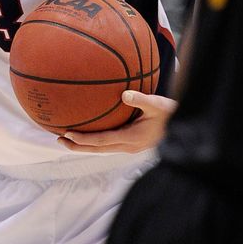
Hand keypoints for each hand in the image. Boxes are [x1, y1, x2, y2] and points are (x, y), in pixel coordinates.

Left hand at [57, 91, 176, 153]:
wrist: (184, 130)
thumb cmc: (171, 114)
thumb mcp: (158, 105)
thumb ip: (142, 99)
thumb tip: (125, 94)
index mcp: (132, 138)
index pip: (102, 141)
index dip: (84, 140)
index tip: (68, 134)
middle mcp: (128, 146)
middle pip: (97, 149)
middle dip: (77, 146)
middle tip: (58, 139)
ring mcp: (129, 147)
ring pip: (102, 148)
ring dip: (84, 145)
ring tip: (67, 138)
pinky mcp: (131, 145)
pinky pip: (108, 144)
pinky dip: (95, 141)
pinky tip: (88, 132)